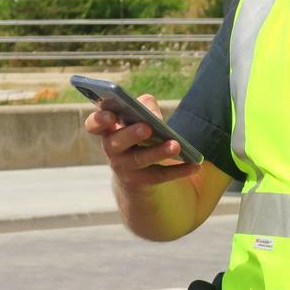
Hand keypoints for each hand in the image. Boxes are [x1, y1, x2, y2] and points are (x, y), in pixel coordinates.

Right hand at [83, 93, 199, 189]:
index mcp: (108, 130)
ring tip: (176, 145)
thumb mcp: (140, 121)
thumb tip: (149, 106)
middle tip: (147, 127)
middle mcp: (112, 150)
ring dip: (158, 152)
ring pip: (139, 160)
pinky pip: (159, 175)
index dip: (99, 120)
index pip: (94, 125)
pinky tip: (195, 165)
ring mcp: (124, 168)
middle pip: (116, 142)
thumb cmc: (139, 139)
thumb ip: (144, 109)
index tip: (111, 115)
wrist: (137, 179)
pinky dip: (178, 170)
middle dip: (131, 134)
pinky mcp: (139, 183)